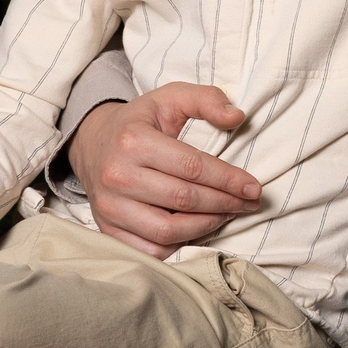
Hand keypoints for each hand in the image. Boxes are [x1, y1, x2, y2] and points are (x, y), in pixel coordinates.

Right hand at [69, 83, 263, 258]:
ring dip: (207, 226)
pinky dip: (180, 245)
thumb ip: (206, 99)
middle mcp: (118, 176)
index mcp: (133, 140)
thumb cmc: (139, 122)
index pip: (192, 167)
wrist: (93, 144)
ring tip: (227, 214)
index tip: (254, 187)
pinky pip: (151, 250)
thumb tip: (236, 116)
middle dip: (225, 203)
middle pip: (184, 200)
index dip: (228, 179)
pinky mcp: (108, 229)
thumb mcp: (170, 98)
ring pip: (169, 230)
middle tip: (249, 203)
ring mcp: (110, 207)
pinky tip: (197, 229)